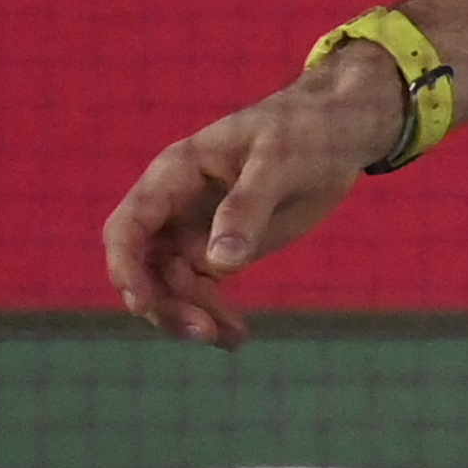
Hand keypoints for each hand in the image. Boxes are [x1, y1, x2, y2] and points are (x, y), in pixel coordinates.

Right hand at [102, 43, 405, 348]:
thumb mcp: (280, 161)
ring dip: (190, 316)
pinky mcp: (223, 249)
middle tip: (205, 330)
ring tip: (232, 337)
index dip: (126, 267)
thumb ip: (248, 207)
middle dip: (166, 304)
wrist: (341, 131)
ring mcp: (196, 230)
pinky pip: (202, 292)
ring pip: (170, 287)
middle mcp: (176, 205)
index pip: (127, 226)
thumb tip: (219, 263)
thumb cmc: (306, 130)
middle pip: (145, 268)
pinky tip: (237, 336)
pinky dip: (213, 315)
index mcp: (176, 173)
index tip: (145, 304)